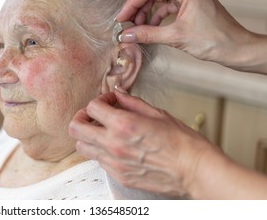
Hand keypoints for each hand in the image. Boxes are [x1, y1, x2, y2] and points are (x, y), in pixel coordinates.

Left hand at [69, 90, 220, 196]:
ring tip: (103, 131)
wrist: (194, 170)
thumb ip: (132, 102)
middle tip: (94, 115)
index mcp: (123, 125)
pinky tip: (115, 146)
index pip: (92, 107)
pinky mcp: (119, 175)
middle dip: (82, 117)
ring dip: (88, 135)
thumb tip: (118, 93)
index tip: (110, 101)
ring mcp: (114, 162)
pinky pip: (98, 161)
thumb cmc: (182, 142)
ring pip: (82, 147)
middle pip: (76, 128)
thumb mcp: (157, 113)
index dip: (100, 100)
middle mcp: (113, 144)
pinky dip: (100, 151)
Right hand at [116, 0, 262, 71]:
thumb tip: (126, 35)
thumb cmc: (214, 40)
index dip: (132, 3)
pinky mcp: (190, 4)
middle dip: (137, 7)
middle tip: (126, 24)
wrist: (237, 49)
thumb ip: (147, 34)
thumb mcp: (175, 37)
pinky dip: (156, 16)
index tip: (121, 18)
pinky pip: (167, 6)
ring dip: (146, 13)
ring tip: (137, 29)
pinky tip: (150, 29)